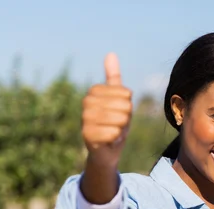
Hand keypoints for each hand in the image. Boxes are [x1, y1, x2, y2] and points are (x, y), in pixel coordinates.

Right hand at [82, 53, 132, 167]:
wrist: (106, 150)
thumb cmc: (114, 122)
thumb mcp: (118, 99)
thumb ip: (113, 78)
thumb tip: (111, 54)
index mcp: (93, 92)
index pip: (126, 93)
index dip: (128, 105)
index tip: (118, 112)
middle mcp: (86, 104)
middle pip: (125, 106)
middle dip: (126, 118)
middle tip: (117, 124)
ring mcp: (85, 120)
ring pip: (120, 119)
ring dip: (122, 129)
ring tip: (113, 132)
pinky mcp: (87, 136)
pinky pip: (114, 133)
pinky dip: (116, 139)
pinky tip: (110, 141)